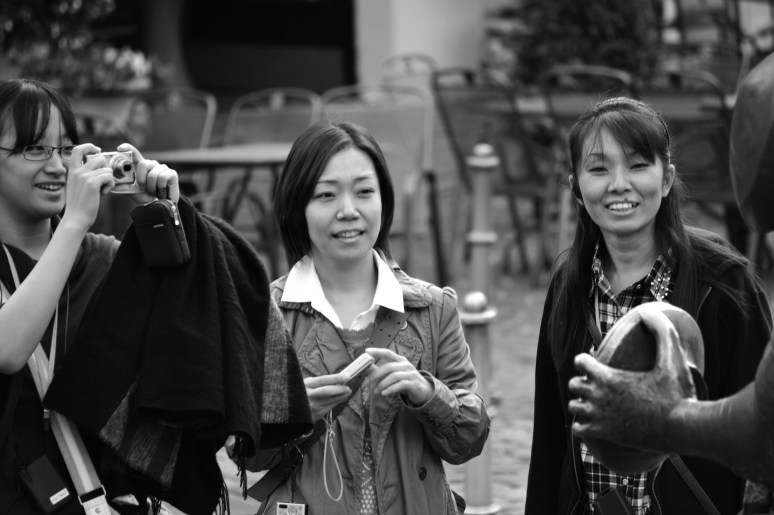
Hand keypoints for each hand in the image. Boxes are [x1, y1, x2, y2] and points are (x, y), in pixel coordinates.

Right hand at [63, 144, 115, 229]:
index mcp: (72, 171)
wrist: (75, 219)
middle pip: (98, 158)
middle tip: (104, 181)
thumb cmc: (80, 205)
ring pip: (106, 169)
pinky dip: (110, 185)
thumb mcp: (78, 187)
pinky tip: (104, 193)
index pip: (77, 149)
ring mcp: (84, 176)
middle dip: (106, 168)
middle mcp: (77, 171)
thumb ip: (85, 176)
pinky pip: (109, 176)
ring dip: (109, 179)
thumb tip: (101, 170)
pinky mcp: (92, 183)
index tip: (97, 150)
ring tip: (103, 189)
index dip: (89, 146)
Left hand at [116, 143, 179, 203]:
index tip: (120, 148)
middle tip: (143, 187)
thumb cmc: (146, 196)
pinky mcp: (172, 174)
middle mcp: (152, 164)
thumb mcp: (132, 192)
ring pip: (153, 174)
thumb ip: (123, 187)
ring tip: (153, 190)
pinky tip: (161, 190)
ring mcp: (162, 168)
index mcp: (140, 166)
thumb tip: (111, 186)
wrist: (160, 206)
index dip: (128, 148)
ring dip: (151, 186)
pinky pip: (162, 178)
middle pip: (143, 163)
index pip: (134, 153)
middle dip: (141, 178)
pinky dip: (160, 187)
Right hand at [304, 374, 351, 420]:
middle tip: (348, 387)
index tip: (346, 376)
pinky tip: (341, 398)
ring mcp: (313, 405)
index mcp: (306, 385)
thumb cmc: (301, 393)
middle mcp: (309, 395)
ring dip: (342, 396)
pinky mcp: (317, 413)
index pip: (323, 380)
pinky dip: (337, 401)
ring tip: (347, 392)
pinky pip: (330, 406)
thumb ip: (317, 381)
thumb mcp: (305, 384)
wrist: (293, 410)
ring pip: (331, 400)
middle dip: (340, 389)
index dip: (336, 378)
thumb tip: (335, 379)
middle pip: (328, 391)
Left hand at [365, 347, 432, 405]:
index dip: (377, 351)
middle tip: (369, 383)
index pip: (388, 352)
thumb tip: (367, 368)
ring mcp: (411, 374)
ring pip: (394, 376)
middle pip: (389, 367)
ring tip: (376, 391)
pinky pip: (400, 385)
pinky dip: (390, 389)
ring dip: (382, 384)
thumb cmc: (405, 380)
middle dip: (377, 375)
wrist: (423, 390)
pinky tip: (384, 393)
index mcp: (400, 360)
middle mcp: (406, 365)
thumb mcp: (394, 374)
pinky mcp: (414, 383)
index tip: (367, 351)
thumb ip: (381, 371)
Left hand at [568, 307, 694, 451]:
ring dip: (582, 403)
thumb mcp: (672, 358)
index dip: (586, 360)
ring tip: (596, 403)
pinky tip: (595, 421)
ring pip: (574, 406)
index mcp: (609, 377)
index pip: (580, 361)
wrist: (683, 429)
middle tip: (597, 384)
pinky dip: (582, 424)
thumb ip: (662, 331)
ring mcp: (600, 417)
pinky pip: (577, 429)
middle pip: (573, 384)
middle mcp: (599, 396)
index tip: (597, 363)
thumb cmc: (678, 393)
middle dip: (582, 381)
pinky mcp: (604, 435)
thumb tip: (649, 312)